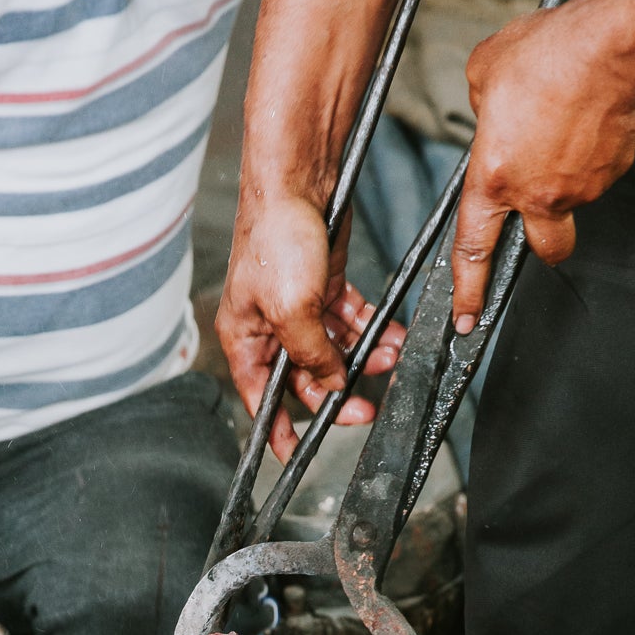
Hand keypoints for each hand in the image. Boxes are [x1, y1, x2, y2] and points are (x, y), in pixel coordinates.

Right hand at [218, 190, 404, 463]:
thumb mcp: (292, 311)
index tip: (294, 453)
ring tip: (387, 359)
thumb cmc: (275, 237)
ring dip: (362, 358)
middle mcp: (269, 327)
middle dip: (336, 390)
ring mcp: (299, 307)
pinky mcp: (324, 286)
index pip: (259, 399)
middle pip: (305, 377)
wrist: (298, 181)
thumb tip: (329, 384)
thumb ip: (311, 355)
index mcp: (245, 339)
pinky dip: (370, 331)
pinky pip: (351, 321)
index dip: (277, 429)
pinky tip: (389, 337)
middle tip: (364, 406)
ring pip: (333, 350)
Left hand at [452, 5, 634, 330]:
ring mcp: (582, 187)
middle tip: (541, 223)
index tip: (466, 317)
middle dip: (542, 245)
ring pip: (574, 199)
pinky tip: (590, 114)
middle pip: (543, 248)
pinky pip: (600, 169)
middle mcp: (538, 194)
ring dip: (568, 175)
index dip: (468, 290)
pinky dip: (594, 150)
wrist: (613, 43)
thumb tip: (489, 112)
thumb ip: (480, 106)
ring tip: (565, 123)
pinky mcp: (615, 169)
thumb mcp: (485, 71)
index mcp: (494, 178)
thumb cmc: (549, 53)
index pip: (473, 249)